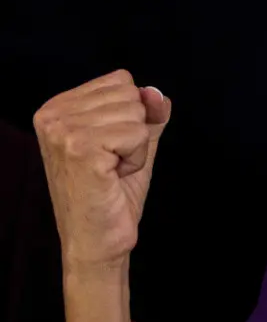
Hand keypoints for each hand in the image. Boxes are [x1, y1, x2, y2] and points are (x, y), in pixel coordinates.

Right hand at [33, 70, 170, 321]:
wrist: (97, 240)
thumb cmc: (111, 194)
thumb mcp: (134, 144)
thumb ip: (147, 114)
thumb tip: (157, 92)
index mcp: (57, 107)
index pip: (121, 81)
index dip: (130, 117)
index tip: (110, 148)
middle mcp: (53, 114)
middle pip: (130, 95)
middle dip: (135, 132)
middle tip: (112, 163)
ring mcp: (63, 131)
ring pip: (136, 114)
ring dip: (136, 148)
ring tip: (111, 171)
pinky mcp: (81, 149)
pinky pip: (138, 135)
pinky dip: (136, 159)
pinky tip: (114, 177)